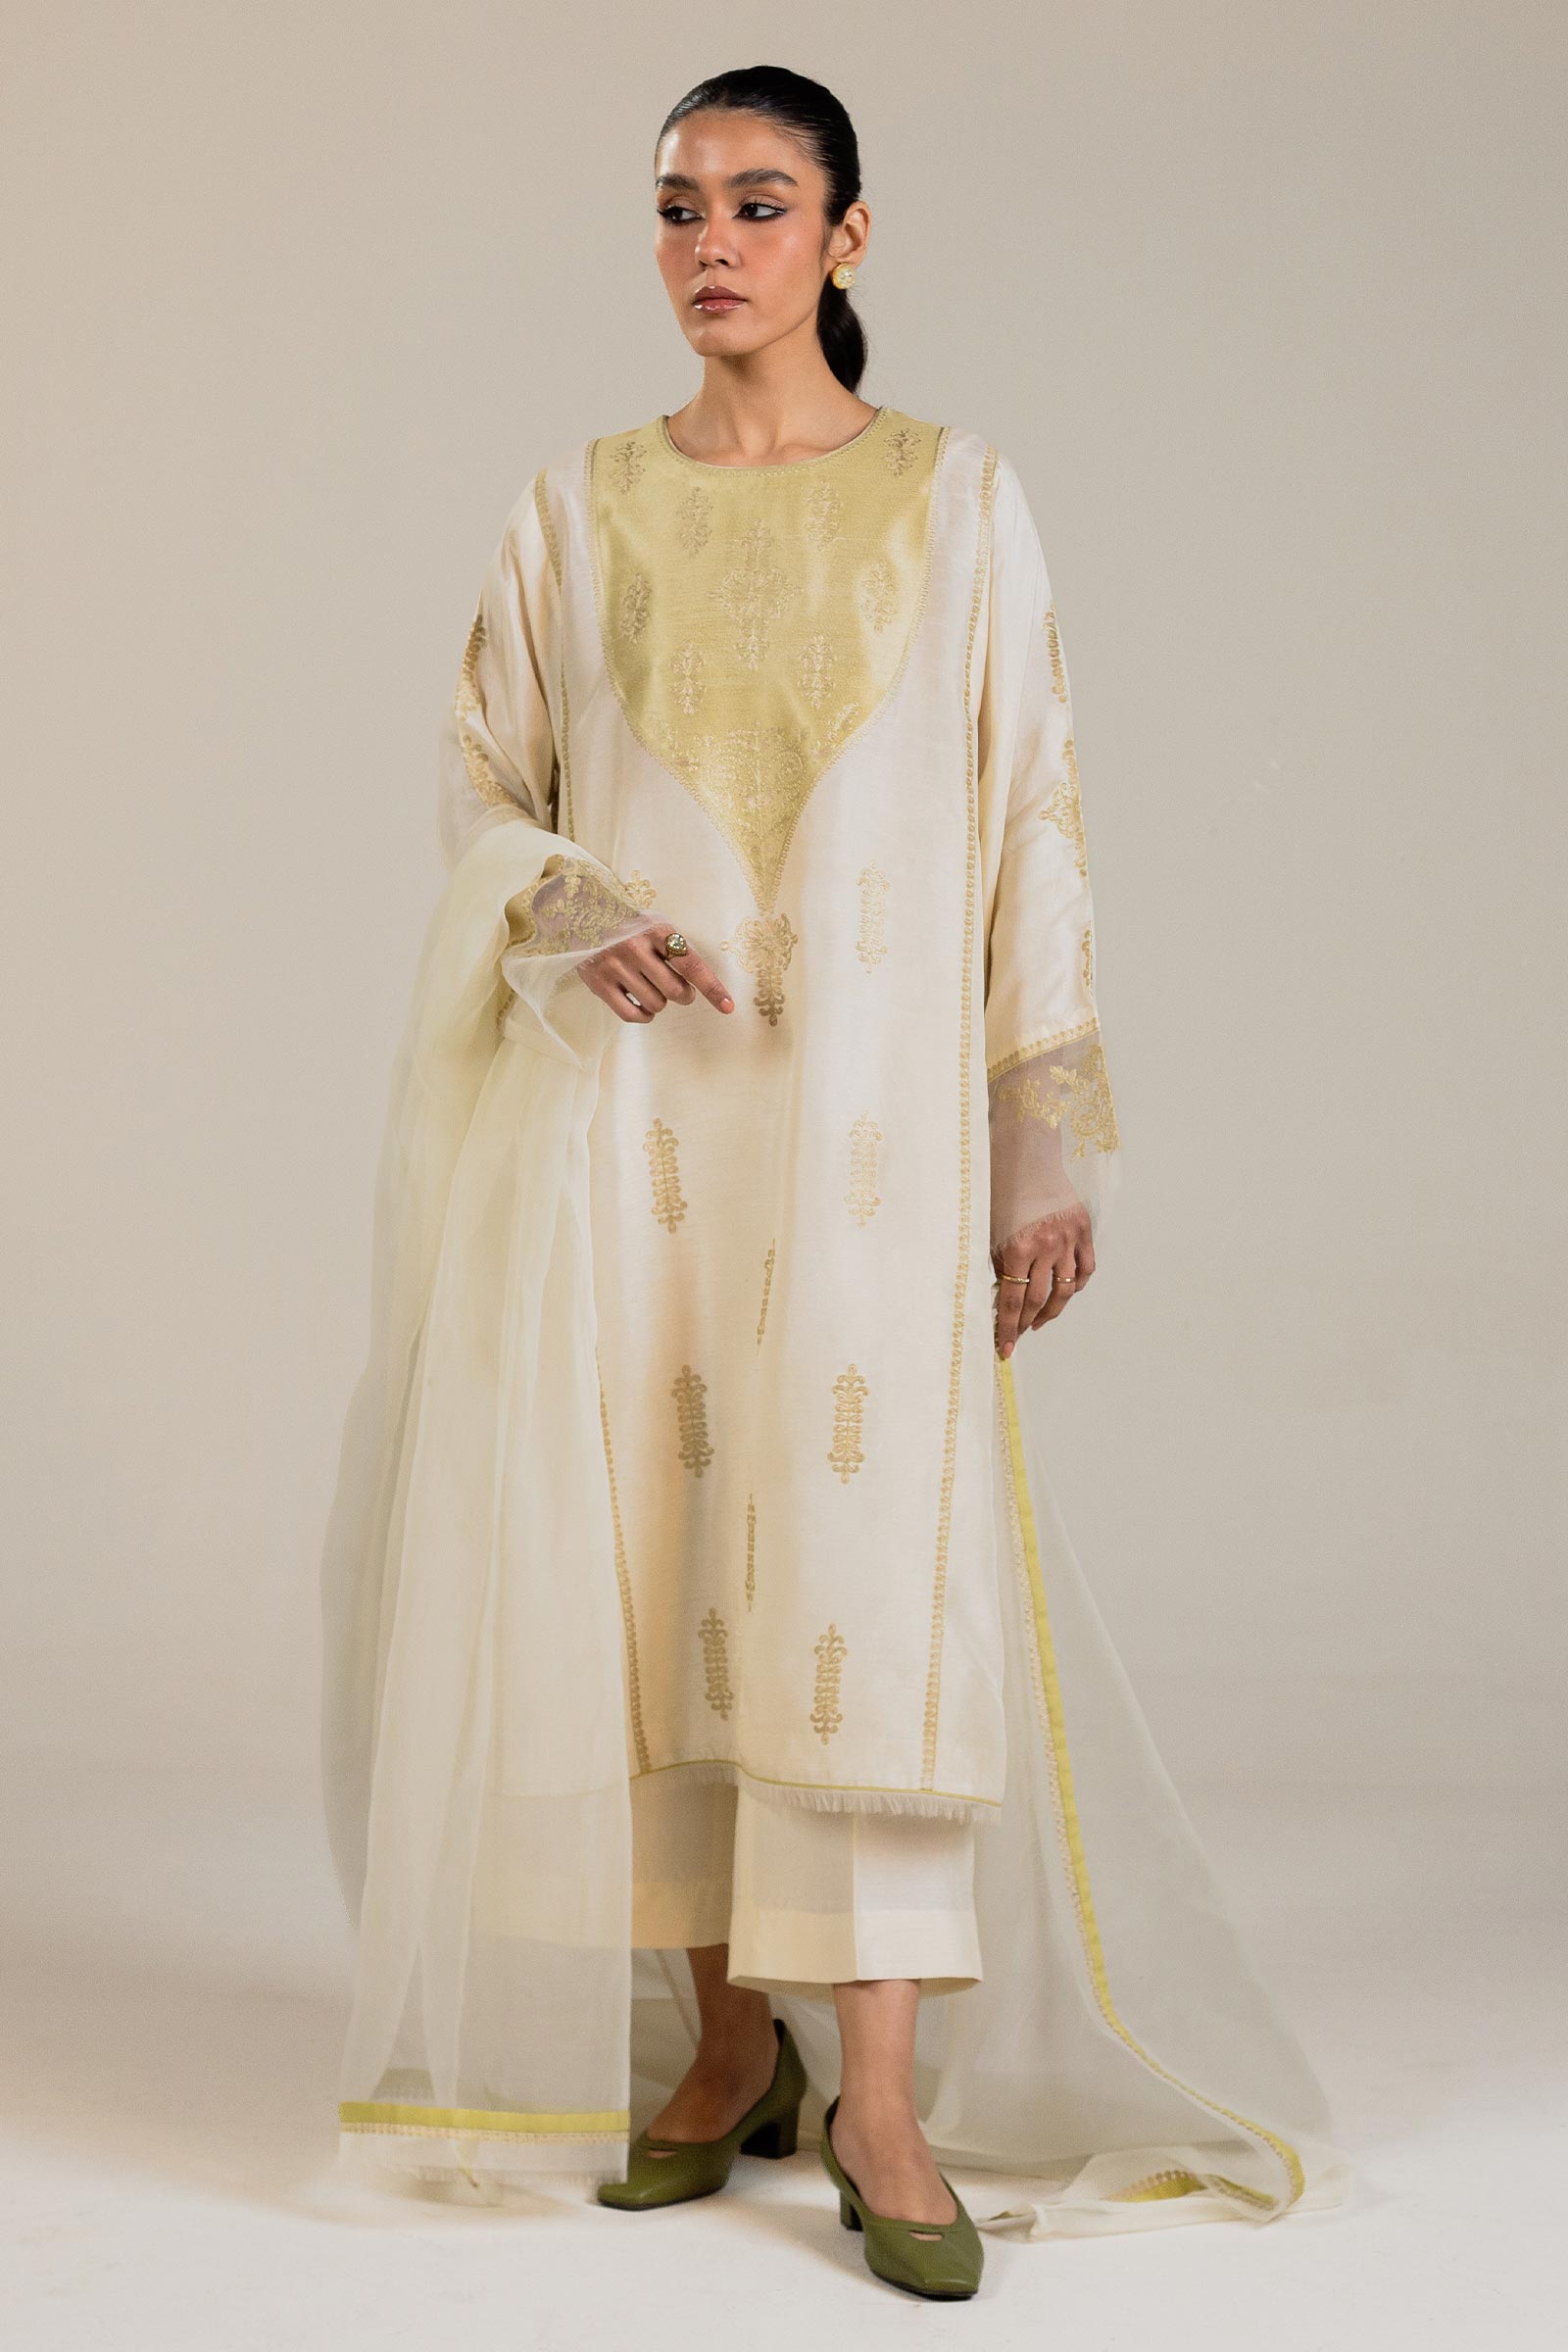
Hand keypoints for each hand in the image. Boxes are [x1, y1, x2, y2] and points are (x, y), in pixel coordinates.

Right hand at [576, 924, 733, 1022]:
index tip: (728, 1006)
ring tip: (652, 988)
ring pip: (656, 1004)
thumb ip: (675, 948)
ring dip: (661, 1003)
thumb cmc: (628, 926)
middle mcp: (635, 948)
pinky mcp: (598, 983)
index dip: (712, 988)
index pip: (692, 965)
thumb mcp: (654, 926)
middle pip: (676, 991)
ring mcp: (615, 966)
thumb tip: (700, 982)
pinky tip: (644, 1007)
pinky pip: (631, 1015)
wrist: (582, 915)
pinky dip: (644, 1016)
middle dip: (683, 995)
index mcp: (656, 930)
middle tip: (679, 990)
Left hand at [991, 1206, 1094, 1357]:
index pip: (1013, 1300)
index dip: (1009, 1327)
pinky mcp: (1084, 1230)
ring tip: (1039, 1322)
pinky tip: (1064, 1293)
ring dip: (1051, 1311)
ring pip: (1065, 1290)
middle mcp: (1047, 1246)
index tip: (1005, 1348)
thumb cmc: (1002, 1191)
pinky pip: (1085, 1269)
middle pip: (1038, 1299)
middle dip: (1026, 1323)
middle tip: (1019, 1335)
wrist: (1028, 1157)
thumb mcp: (992, 1229)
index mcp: (1019, 1247)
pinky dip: (1076, 1285)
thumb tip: (1004, 1296)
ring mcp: (1069, 1239)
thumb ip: (1000, 1263)